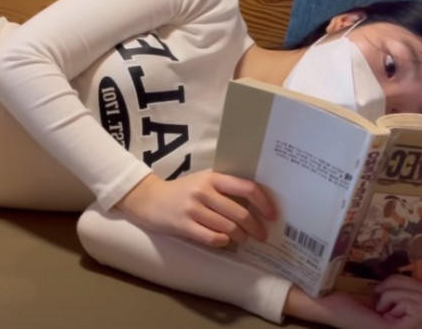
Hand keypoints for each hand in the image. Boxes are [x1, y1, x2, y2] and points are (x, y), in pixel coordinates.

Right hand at [115, 170, 276, 246]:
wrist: (148, 199)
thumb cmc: (180, 192)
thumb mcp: (202, 182)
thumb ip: (224, 189)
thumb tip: (256, 205)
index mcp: (212, 178)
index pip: (246, 188)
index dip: (264, 203)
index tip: (272, 216)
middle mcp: (203, 191)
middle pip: (239, 213)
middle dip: (255, 228)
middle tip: (261, 236)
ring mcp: (192, 209)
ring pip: (227, 228)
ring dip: (240, 237)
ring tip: (243, 240)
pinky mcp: (183, 225)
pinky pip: (212, 238)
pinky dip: (222, 242)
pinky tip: (223, 241)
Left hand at [284, 269, 421, 328]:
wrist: (323, 297)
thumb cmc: (343, 286)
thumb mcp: (375, 277)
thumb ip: (397, 276)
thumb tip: (417, 262)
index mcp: (403, 306)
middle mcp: (408, 318)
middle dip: (402, 282)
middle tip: (378, 289)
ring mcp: (404, 326)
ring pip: (420, 296)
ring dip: (393, 290)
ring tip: (375, 298)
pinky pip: (416, 309)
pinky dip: (395, 299)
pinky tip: (379, 307)